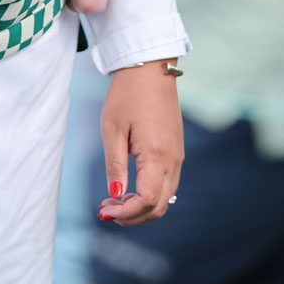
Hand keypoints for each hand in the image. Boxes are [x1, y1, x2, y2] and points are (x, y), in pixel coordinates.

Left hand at [97, 61, 183, 225]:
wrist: (151, 68)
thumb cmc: (127, 94)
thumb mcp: (112, 128)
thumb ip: (115, 165)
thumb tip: (115, 195)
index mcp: (158, 155)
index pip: (147, 200)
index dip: (127, 212)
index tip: (105, 211)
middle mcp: (173, 160)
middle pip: (159, 206)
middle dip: (133, 215)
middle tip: (106, 209)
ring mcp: (178, 156)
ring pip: (165, 197)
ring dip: (141, 206)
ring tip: (114, 199)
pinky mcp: (176, 150)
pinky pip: (167, 183)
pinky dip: (150, 193)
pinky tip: (129, 186)